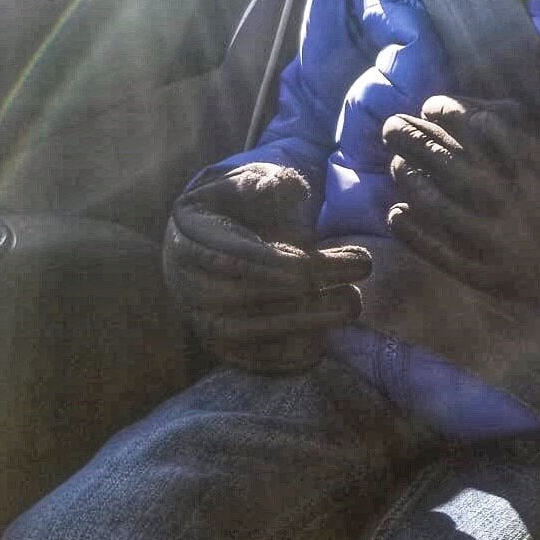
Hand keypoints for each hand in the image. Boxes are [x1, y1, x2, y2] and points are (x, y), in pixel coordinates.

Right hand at [163, 162, 371, 371]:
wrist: (210, 231)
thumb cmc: (238, 201)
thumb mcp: (250, 179)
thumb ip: (267, 183)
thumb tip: (284, 190)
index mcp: (190, 235)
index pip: (235, 258)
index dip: (279, 263)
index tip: (321, 261)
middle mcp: (186, 280)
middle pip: (243, 297)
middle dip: (302, 295)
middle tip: (353, 289)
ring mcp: (197, 315)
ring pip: (244, 332)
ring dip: (300, 326)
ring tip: (348, 309)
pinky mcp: (214, 341)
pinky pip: (242, 358)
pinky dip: (278, 360)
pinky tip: (317, 351)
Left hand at [382, 38, 539, 322]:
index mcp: (534, 158)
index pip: (473, 127)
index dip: (445, 113)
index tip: (431, 105)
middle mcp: (511, 196)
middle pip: (446, 161)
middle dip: (413, 139)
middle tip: (391, 126)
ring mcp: (501, 240)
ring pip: (439, 205)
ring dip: (412, 180)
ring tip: (395, 164)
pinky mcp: (496, 278)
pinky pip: (445, 254)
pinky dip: (416, 233)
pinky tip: (396, 215)